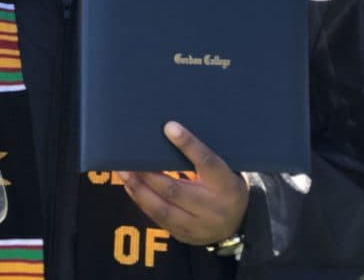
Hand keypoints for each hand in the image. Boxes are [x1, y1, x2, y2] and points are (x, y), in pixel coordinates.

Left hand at [118, 121, 248, 245]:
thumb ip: (200, 155)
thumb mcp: (222, 169)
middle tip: (129, 159)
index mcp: (226, 183)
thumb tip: (169, 129)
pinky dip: (143, 202)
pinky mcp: (187, 236)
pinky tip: (132, 188)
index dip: (188, 144)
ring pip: (163, 209)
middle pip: (175, 189)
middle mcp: (214, 207)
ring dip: (139, 190)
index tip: (169, 127)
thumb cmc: (223, 184)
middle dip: (149, 174)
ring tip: (124, 173)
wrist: (239, 222)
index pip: (207, 161)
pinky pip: (160, 220)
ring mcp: (200, 225)